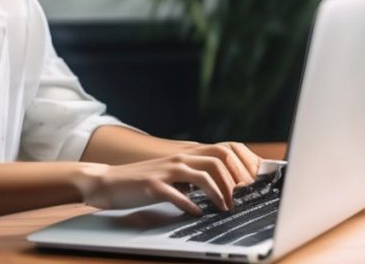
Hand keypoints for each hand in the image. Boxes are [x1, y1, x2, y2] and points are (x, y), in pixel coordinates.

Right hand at [73, 141, 263, 216]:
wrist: (110, 182)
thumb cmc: (146, 182)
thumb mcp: (175, 174)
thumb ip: (197, 176)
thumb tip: (227, 186)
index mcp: (187, 154)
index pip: (225, 150)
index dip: (243, 164)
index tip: (254, 182)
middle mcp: (180, 158)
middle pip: (219, 159)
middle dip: (235, 179)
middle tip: (242, 198)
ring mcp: (166, 171)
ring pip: (203, 175)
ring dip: (219, 193)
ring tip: (225, 208)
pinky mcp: (153, 186)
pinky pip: (177, 194)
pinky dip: (191, 205)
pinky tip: (197, 214)